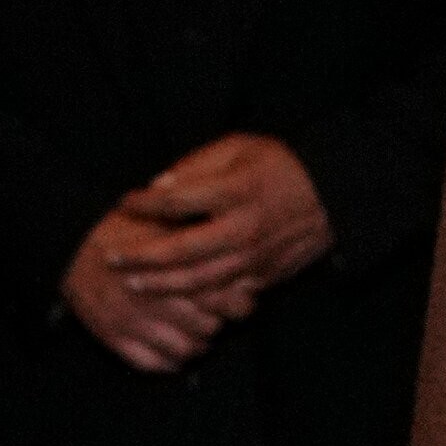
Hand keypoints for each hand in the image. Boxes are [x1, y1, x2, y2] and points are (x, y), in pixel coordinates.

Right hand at [60, 204, 253, 373]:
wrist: (68, 245)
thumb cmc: (118, 231)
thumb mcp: (161, 224)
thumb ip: (195, 240)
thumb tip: (232, 252)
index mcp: (173, 271)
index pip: (225, 300)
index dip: (237, 302)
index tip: (236, 299)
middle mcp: (156, 300)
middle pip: (210, 328)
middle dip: (215, 322)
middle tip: (212, 314)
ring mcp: (134, 322)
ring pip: (185, 351)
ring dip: (195, 344)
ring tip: (193, 332)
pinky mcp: (115, 338)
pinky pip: (153, 364)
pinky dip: (169, 362)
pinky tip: (173, 348)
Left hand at [61, 134, 332, 375]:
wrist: (333, 197)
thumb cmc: (281, 166)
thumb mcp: (240, 147)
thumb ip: (197, 165)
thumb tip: (159, 186)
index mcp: (235, 192)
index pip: (177, 201)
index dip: (144, 204)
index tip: (124, 202)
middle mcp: (243, 228)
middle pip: (180, 250)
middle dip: (141, 256)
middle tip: (111, 257)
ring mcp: (254, 258)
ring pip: (198, 280)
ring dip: (161, 283)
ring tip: (134, 281)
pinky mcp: (264, 277)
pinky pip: (224, 294)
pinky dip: (197, 298)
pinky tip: (175, 295)